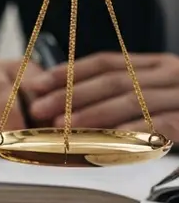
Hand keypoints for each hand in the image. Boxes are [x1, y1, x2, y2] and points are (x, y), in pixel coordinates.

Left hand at [25, 52, 178, 137]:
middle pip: (112, 80)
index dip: (69, 71)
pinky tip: (106, 140)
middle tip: (40, 110)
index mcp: (157, 63)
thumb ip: (126, 92)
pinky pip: (158, 125)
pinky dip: (130, 132)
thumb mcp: (157, 91)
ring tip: (63, 128)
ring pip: (131, 101)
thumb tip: (68, 103)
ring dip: (92, 115)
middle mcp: (171, 73)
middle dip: (71, 95)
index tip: (36, 83)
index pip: (105, 61)